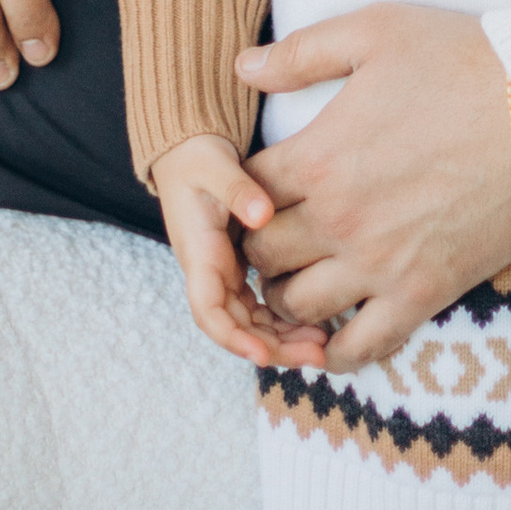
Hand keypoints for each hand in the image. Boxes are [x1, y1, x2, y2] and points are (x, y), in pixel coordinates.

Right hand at [151, 136, 328, 371]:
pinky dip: (283, 320)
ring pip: (251, 323)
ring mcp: (224, 275)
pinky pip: (260, 307)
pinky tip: (315, 325)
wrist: (188, 154)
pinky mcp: (238, 271)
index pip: (209, 311)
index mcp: (199, 255)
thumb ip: (237, 189)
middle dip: (272, 348)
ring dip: (281, 340)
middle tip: (315, 355)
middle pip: (236, 329)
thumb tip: (263, 216)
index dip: (234, 338)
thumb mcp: (214, 167)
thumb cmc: (198, 161)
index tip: (262, 354)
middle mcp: (209, 274)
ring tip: (321, 347)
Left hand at [236, 5, 510, 375]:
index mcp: (320, 157)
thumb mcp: (374, 31)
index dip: (239, 195)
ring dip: (287, 295)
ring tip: (300, 278)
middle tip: (271, 236)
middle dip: (256, 247)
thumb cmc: (462, 60)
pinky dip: (338, 350)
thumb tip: (242, 67)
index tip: (252, 192)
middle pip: (262, 256)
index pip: (245, 195)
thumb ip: (301, 53)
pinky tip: (335, 334)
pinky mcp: (423, 292)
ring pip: (298, 305)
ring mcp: (380, 262)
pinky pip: (362, 344)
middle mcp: (340, 218)